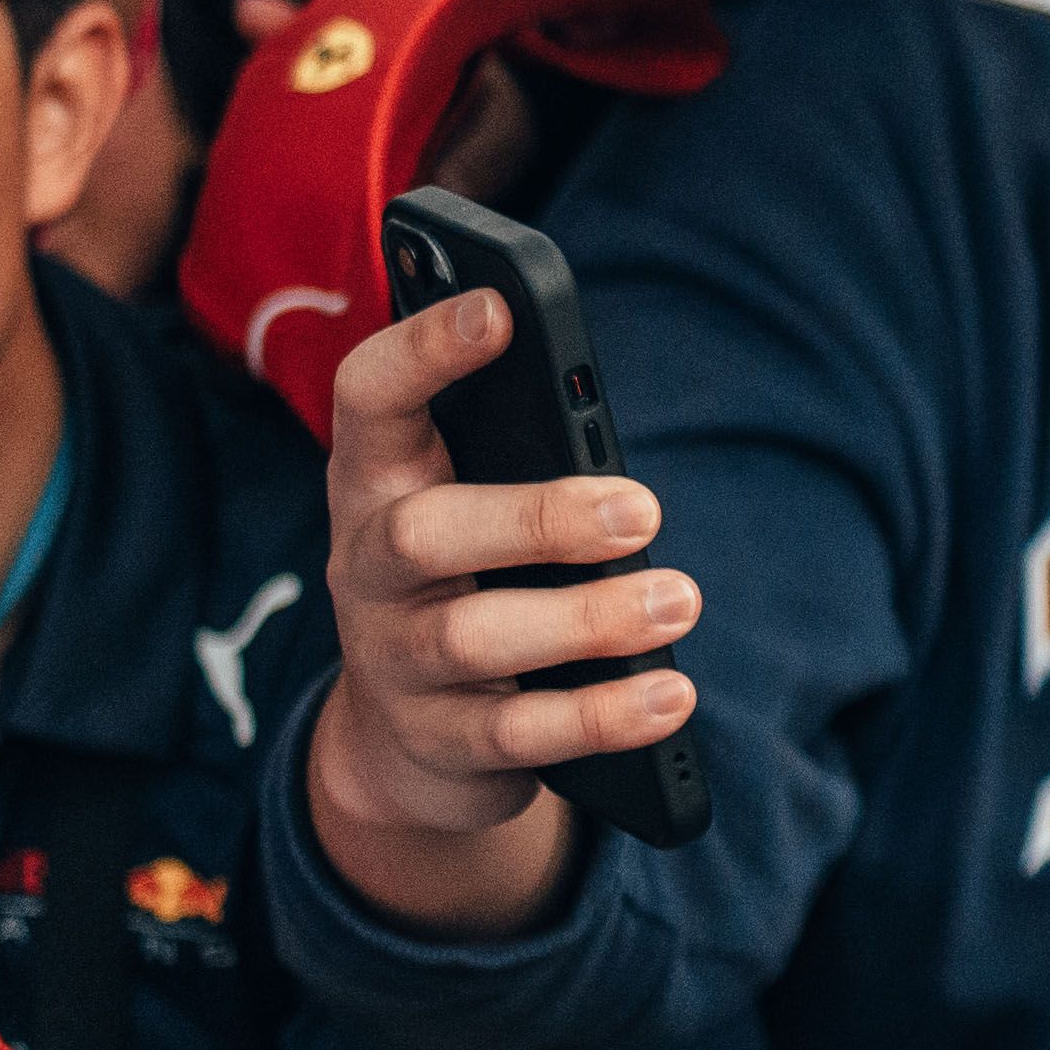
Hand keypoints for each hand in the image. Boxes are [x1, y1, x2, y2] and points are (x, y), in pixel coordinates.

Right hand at [294, 288, 701, 908]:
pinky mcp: (439, 741)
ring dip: (591, 621)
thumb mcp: (470, 507)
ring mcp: (394, 659)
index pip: (370, 397)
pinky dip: (602, 714)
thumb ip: (517, 456)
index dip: (423, 349)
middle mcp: (368, 566)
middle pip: (426, 534)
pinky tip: (671, 695)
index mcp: (377, 480)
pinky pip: (520, 733)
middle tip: (646, 510)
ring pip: (476, 638)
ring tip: (682, 601)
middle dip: (539, 518)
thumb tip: (607, 443)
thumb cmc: (466, 579)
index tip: (500, 309)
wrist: (408, 740)